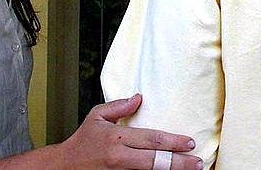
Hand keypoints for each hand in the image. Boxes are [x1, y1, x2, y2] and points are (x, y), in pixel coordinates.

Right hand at [58, 94, 202, 169]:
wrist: (63, 167)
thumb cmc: (82, 142)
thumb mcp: (97, 116)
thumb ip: (119, 106)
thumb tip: (139, 98)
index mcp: (117, 138)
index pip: (152, 140)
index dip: (173, 142)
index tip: (189, 143)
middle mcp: (120, 158)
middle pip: (156, 161)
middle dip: (179, 162)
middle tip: (197, 162)